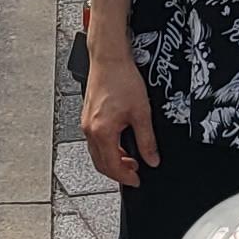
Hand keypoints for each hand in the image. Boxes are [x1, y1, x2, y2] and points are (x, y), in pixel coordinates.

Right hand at [81, 48, 158, 188]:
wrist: (109, 58)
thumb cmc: (122, 78)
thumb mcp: (141, 112)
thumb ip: (147, 140)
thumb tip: (152, 159)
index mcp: (102, 132)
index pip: (112, 166)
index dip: (126, 177)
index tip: (137, 180)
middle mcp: (89, 130)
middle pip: (101, 163)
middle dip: (118, 172)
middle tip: (134, 173)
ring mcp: (86, 123)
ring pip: (96, 153)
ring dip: (112, 160)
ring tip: (130, 159)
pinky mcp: (87, 116)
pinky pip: (95, 141)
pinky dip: (107, 148)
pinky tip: (119, 142)